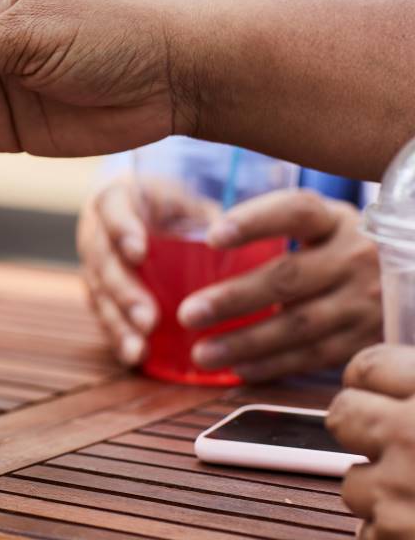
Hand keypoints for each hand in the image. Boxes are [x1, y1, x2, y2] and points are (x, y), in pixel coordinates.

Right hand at [79, 175, 221, 365]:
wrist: (138, 210)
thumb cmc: (168, 203)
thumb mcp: (184, 197)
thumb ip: (204, 215)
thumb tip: (234, 236)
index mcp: (117, 200)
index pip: (112, 209)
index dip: (122, 230)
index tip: (138, 252)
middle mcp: (97, 233)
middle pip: (104, 262)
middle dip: (124, 292)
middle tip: (148, 319)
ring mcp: (94, 265)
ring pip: (99, 294)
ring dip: (118, 323)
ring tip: (138, 349)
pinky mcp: (98, 292)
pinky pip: (103, 315)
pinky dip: (118, 336)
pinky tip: (134, 355)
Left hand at [172, 190, 381, 380]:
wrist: (408, 279)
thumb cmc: (339, 247)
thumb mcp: (320, 225)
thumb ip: (273, 225)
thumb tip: (200, 230)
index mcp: (334, 219)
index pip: (295, 210)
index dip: (254, 222)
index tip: (211, 237)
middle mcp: (355, 256)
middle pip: (288, 278)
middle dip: (233, 299)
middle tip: (187, 314)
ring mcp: (365, 300)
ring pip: (299, 325)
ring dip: (245, 342)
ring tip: (201, 353)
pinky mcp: (366, 338)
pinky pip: (313, 356)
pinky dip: (273, 365)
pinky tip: (238, 369)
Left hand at [328, 345, 414, 538]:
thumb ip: (414, 389)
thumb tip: (380, 384)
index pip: (367, 366)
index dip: (374, 383)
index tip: (386, 394)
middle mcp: (412, 431)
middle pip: (342, 415)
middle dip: (364, 433)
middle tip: (404, 448)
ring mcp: (400, 486)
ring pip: (351, 482)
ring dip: (381, 492)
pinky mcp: (396, 532)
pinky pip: (369, 530)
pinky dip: (392, 533)